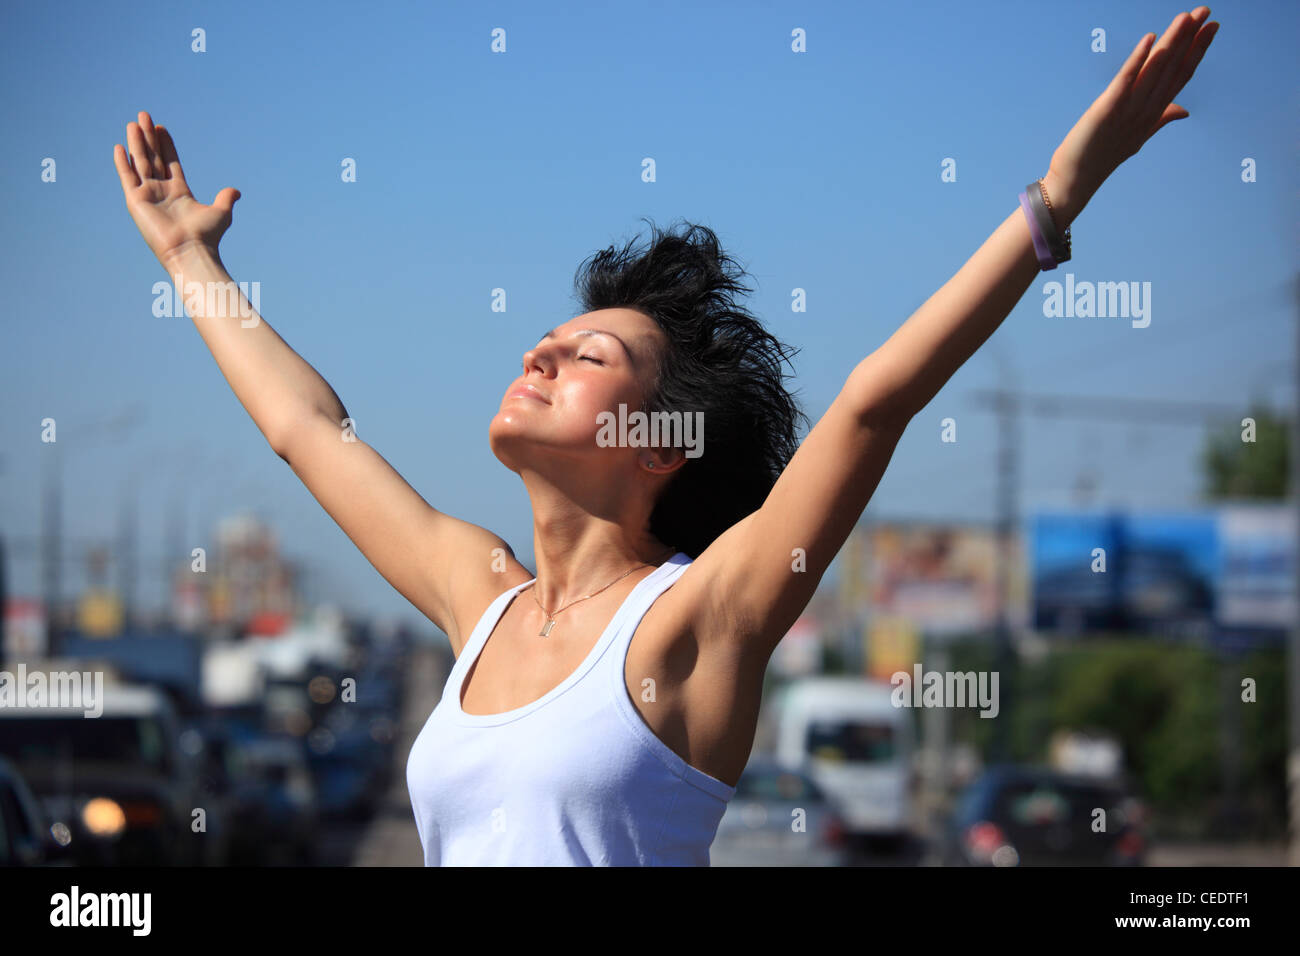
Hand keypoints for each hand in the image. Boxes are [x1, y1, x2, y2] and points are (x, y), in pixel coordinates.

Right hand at [113, 110, 241, 269]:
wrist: (191, 251)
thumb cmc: (206, 236)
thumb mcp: (221, 213)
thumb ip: (226, 199)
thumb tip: (236, 191)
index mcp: (179, 192)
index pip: (170, 162)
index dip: (165, 145)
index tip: (161, 127)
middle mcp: (162, 191)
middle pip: (154, 158)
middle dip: (149, 137)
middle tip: (144, 116)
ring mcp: (148, 195)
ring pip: (141, 162)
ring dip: (136, 143)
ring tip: (134, 123)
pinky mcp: (136, 201)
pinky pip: (127, 177)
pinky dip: (122, 162)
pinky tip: (119, 147)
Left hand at [1046, 8, 1218, 220]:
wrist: (1075, 183)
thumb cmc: (1102, 157)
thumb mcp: (1138, 136)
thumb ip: (1161, 118)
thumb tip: (1185, 111)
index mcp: (1153, 113)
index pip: (1180, 76)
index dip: (1197, 50)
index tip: (1211, 26)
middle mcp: (1145, 111)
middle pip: (1171, 69)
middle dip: (1190, 39)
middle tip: (1206, 11)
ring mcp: (1127, 112)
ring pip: (1154, 71)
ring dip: (1171, 43)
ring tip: (1185, 18)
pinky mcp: (1106, 111)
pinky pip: (1125, 82)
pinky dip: (1137, 61)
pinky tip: (1149, 39)